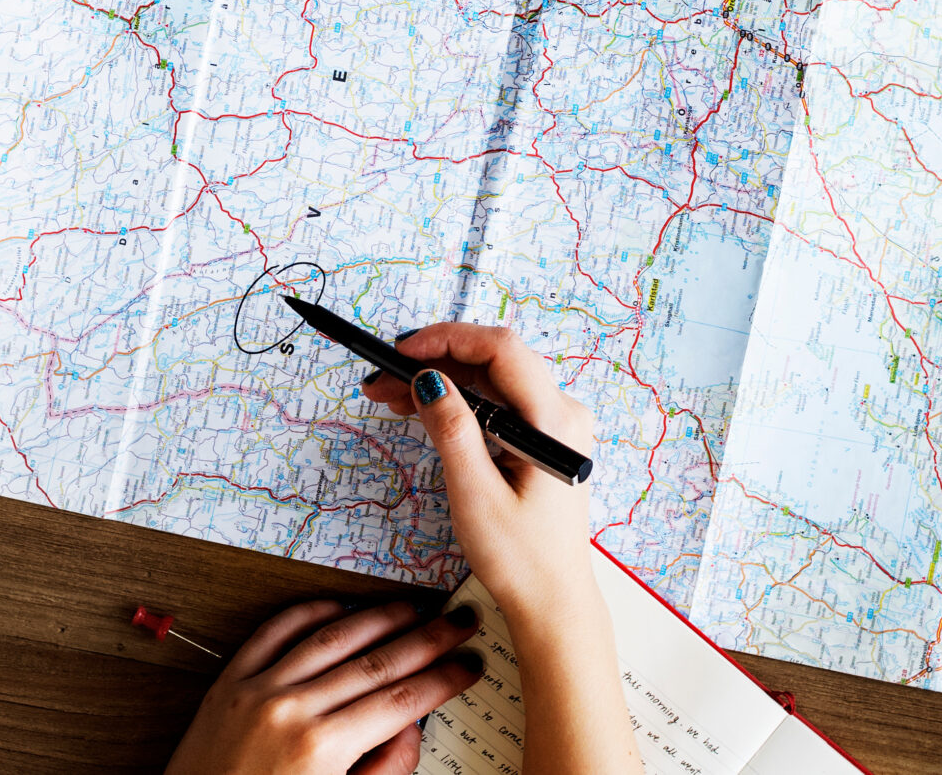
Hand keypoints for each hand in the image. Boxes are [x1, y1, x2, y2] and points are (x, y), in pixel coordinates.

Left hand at [163, 598, 484, 774]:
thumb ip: (380, 774)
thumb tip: (411, 731)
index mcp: (321, 751)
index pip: (400, 701)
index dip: (442, 679)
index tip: (468, 664)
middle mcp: (290, 710)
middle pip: (375, 663)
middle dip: (426, 641)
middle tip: (457, 624)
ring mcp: (256, 691)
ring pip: (330, 638)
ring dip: (377, 618)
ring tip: (412, 609)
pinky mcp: (228, 683)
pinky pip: (273, 633)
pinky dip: (309, 614)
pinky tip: (338, 606)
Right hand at [358, 323, 595, 620]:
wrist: (552, 602)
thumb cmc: (520, 559)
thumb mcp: (476, 495)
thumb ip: (452, 430)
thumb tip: (427, 378)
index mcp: (554, 421)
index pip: (500, 350)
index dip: (446, 339)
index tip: (399, 351)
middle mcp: (561, 413)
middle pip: (493, 361)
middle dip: (433, 361)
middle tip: (380, 379)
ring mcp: (553, 425)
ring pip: (491, 381)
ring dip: (440, 381)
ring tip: (387, 394)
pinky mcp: (541, 439)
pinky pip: (497, 404)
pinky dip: (458, 402)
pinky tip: (420, 408)